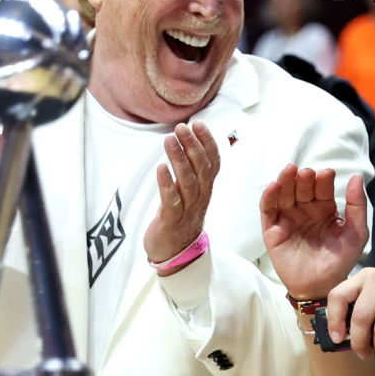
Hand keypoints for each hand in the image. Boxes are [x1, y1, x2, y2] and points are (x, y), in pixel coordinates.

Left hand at [143, 121, 219, 273]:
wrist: (175, 251)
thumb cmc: (180, 215)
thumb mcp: (190, 190)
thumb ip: (191, 168)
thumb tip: (187, 138)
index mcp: (206, 188)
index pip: (213, 162)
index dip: (207, 142)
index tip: (198, 123)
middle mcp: (200, 196)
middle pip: (202, 169)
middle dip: (193, 145)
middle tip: (182, 127)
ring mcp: (187, 209)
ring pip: (188, 182)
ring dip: (179, 159)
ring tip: (170, 140)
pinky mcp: (171, 220)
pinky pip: (171, 200)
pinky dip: (167, 183)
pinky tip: (161, 168)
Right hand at [261, 166, 367, 299]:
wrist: (320, 287)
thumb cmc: (339, 261)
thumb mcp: (355, 234)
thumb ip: (357, 207)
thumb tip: (355, 178)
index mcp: (324, 208)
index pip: (322, 188)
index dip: (323, 180)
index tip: (327, 174)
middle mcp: (305, 209)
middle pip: (301, 187)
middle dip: (304, 178)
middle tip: (307, 174)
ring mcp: (287, 218)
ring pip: (284, 193)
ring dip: (285, 180)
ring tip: (290, 171)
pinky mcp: (272, 229)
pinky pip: (268, 209)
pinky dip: (269, 196)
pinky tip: (274, 186)